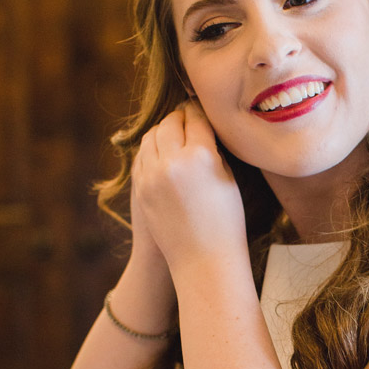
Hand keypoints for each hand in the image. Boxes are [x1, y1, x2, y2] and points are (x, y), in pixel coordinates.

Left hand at [131, 102, 246, 274]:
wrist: (202, 260)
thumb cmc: (226, 221)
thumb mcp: (228, 179)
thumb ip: (213, 148)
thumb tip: (201, 124)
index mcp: (201, 157)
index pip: (197, 117)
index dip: (201, 111)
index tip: (204, 109)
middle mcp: (173, 162)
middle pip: (171, 121)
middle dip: (180, 117)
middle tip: (189, 116)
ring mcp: (152, 175)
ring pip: (152, 135)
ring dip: (164, 130)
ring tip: (175, 132)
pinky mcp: (140, 187)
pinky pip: (142, 155)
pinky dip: (152, 149)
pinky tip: (163, 152)